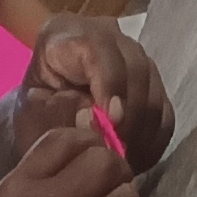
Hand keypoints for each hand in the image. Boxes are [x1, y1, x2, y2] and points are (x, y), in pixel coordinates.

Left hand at [24, 16, 170, 171]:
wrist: (43, 122)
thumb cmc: (33, 117)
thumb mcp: (32, 117)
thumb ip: (58, 115)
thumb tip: (93, 121)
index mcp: (66, 34)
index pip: (100, 47)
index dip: (111, 83)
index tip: (112, 122)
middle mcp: (107, 37)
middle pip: (136, 67)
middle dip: (130, 116)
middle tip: (117, 153)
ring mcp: (133, 60)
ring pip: (154, 92)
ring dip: (141, 133)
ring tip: (121, 163)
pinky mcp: (151, 88)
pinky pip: (164, 115)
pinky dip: (152, 142)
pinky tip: (133, 161)